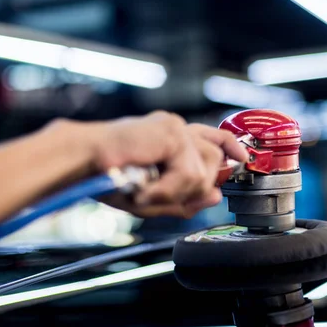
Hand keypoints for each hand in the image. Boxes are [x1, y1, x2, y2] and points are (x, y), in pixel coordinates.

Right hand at [87, 111, 248, 218]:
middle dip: (195, 189)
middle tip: (159, 195)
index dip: (230, 147)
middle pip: (214, 161)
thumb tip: (216, 196)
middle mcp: (176, 128)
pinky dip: (168, 190)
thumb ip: (185, 198)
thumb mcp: (154, 197)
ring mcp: (175, 128)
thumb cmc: (110, 178)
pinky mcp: (172, 133)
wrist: (84, 164)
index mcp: (170, 137)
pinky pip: (189, 174)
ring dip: (177, 192)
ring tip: (148, 192)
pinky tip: (146, 189)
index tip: (242, 158)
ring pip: (204, 171)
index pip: (212, 138)